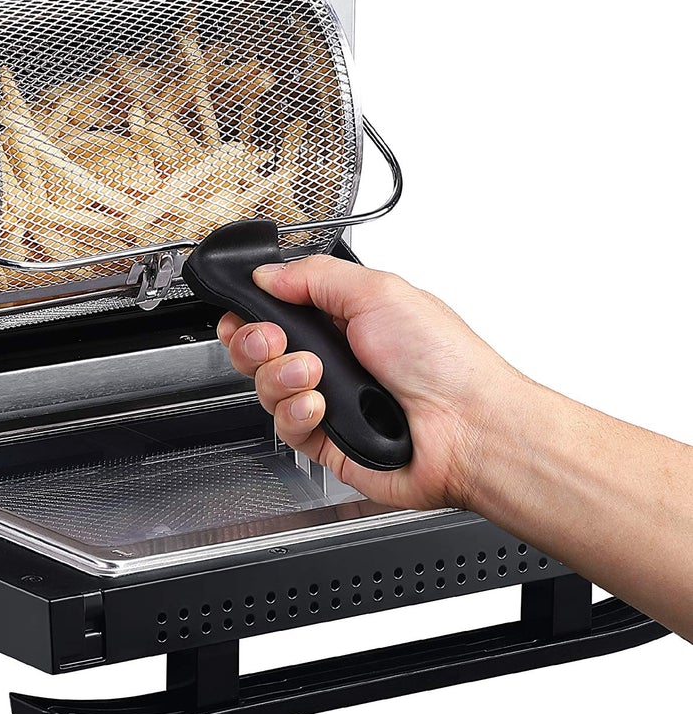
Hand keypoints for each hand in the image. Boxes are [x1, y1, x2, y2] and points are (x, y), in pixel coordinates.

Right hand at [217, 256, 527, 510]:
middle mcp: (332, 358)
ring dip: (280, 375)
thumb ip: (314, 275)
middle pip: (257, 348)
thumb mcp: (379, 291)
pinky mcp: (327, 440)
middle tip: (273, 339)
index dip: (250, 310)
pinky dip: (296, 412)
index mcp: (344, 318)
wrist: (471, 429)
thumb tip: (268, 274)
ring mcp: (328, 400)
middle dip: (252, 340)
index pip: (275, 309)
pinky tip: (321, 405)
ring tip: (313, 373)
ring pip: (265, 386)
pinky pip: (284, 426)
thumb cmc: (446, 362)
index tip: (242, 310)